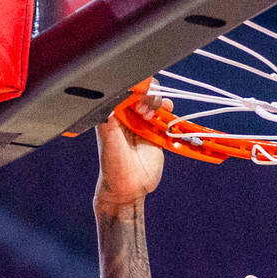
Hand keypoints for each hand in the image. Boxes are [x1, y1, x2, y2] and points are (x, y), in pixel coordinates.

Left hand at [94, 82, 169, 209]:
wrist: (129, 189)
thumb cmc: (113, 166)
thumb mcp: (108, 141)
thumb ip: (108, 119)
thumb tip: (109, 98)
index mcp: (112, 112)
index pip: (123, 89)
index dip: (133, 88)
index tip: (137, 96)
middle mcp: (127, 115)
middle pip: (141, 91)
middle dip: (147, 93)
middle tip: (144, 109)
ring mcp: (142, 123)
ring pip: (153, 101)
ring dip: (157, 101)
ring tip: (153, 113)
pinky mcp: (156, 132)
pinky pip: (164, 116)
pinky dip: (168, 111)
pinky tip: (168, 110)